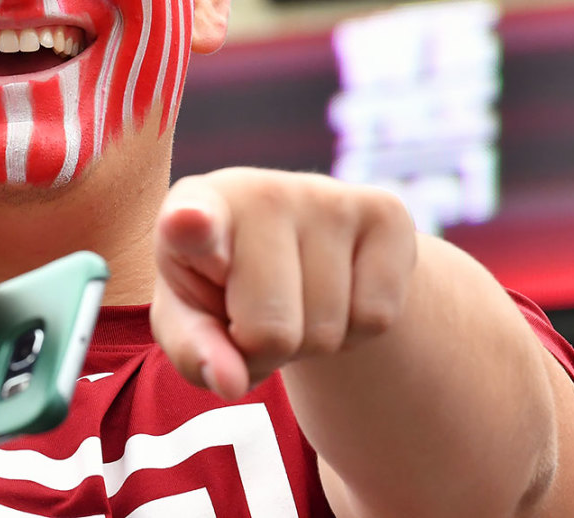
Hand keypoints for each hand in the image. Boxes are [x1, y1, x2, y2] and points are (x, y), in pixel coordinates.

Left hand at [150, 168, 415, 399]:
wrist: (294, 249)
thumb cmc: (222, 287)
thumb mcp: (188, 318)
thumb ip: (192, 351)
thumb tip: (229, 382)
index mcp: (192, 208)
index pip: (190, 220)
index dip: (190, 223)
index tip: (187, 220)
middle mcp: (260, 191)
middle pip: (271, 331)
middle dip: (266, 351)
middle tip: (256, 315)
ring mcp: (327, 196)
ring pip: (327, 332)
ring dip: (311, 343)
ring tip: (294, 301)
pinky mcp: (385, 212)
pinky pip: (377, 318)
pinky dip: (357, 332)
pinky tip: (336, 293)